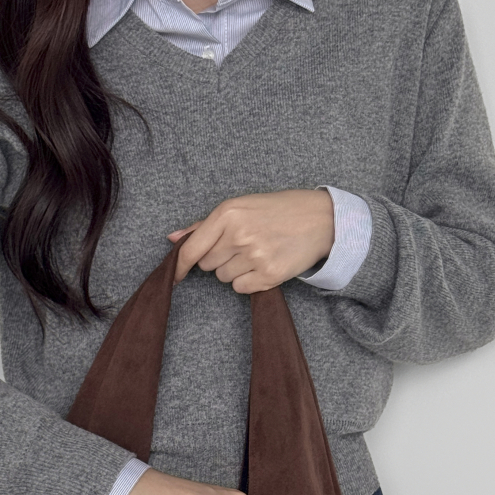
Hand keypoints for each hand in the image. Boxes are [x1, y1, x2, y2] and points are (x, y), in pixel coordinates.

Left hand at [168, 189, 334, 292]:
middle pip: (208, 265)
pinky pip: (241, 288)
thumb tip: (173, 238)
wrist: (321, 219)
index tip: (175, 276)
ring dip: (235, 270)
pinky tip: (264, 264)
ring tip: (257, 252)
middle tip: (242, 245)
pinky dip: (249, 281)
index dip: (180, 267)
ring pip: (224, 278)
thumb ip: (204, 225)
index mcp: (228, 213)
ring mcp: (254, 256)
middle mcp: (239, 235)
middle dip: (219, 258)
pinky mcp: (269, 274)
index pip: (192, 250)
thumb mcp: (241, 206)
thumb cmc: (278, 210)